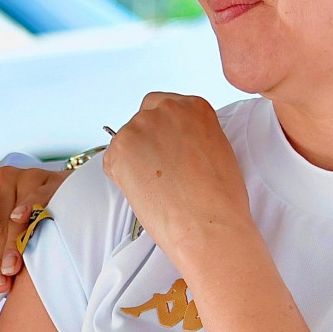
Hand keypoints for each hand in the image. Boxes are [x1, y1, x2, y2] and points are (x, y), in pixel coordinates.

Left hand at [0, 165, 68, 294]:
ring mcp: (29, 179)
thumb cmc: (30, 218)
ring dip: (15, 242)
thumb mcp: (8, 233)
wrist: (67, 193)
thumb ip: (0, 255)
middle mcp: (5, 182)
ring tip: (12, 267)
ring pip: (19, 215)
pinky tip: (27, 219)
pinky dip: (34, 212)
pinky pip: (42, 199)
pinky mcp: (52, 181)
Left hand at [100, 93, 250, 257]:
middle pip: (144, 119)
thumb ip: (194, 136)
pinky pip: (113, 161)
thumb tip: (175, 145)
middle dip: (148, 142)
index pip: (167, 107)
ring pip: (127, 141)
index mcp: (194, 106)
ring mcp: (140, 126)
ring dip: (135, 160)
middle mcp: (167, 108)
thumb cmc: (220, 199)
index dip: (165, 132)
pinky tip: (144, 191)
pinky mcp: (120, 149)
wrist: (207, 225)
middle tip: (159, 170)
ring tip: (156, 187)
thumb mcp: (218, 150)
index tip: (168, 149)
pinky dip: (122, 177)